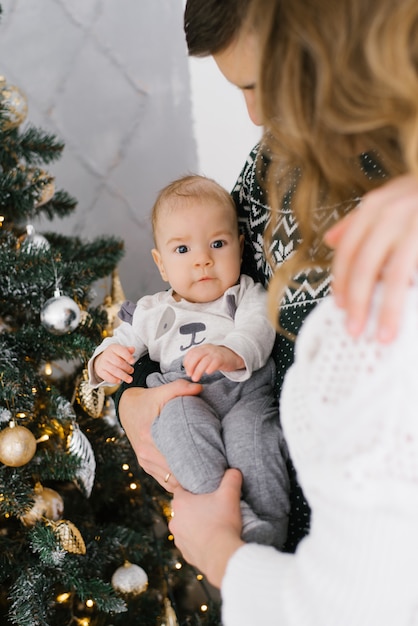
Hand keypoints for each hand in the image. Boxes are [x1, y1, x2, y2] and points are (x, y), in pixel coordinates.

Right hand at [94, 345, 134, 383]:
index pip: (121, 351)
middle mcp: (107, 355)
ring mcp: (103, 363)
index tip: (133, 361)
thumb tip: (132, 349)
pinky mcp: (100, 371)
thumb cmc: (115, 355)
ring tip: (129, 379)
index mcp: (113, 348)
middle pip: (118, 362)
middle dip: (126, 368)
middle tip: (131, 371)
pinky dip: (114, 380)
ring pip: (114, 370)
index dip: (128, 357)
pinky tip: (119, 381)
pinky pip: (107, 376)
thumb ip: (128, 350)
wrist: (102, 359)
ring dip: (123, 376)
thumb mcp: (121, 350)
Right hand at [118, 379, 201, 489]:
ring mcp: (144, 461)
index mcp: (149, 436)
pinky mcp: (145, 464)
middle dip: (193, 477)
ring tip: (205, 480)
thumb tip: (199, 388)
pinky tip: (191, 480)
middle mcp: (145, 453)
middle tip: (214, 476)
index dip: (193, 466)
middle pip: (174, 475)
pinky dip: (177, 482)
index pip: (175, 459)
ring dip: (185, 482)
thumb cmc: (147, 400)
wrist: (127, 408)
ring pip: (169, 482)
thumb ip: (180, 388)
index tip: (211, 465)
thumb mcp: (161, 391)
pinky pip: (163, 481)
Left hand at [169, 469, 243, 587]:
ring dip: (196, 526)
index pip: (181, 490)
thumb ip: (231, 478)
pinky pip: (191, 544)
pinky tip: (213, 541)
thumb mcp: (230, 495)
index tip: (203, 490)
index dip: (192, 489)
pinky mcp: (186, 555)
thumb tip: (234, 470)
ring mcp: (179, 539)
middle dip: (195, 508)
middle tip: (212, 507)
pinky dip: (199, 542)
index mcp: (181, 503)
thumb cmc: (223, 522)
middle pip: (183, 509)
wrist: (222, 556)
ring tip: (214, 526)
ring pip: (186, 528)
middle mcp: (175, 521)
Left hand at [183, 344, 244, 380]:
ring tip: (195, 379)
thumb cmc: (217, 358)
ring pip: (204, 361)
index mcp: (202, 348)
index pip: (191, 353)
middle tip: (190, 376)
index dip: (187, 362)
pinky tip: (208, 373)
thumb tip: (188, 371)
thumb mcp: (206, 357)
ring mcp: (215, 353)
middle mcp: (208, 349)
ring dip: (198, 370)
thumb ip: (197, 361)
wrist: (234, 356)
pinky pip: (215, 362)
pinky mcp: (222, 359)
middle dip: (190, 366)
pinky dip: (210, 368)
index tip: (188, 372)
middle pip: (196, 356)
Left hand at [324, 174, 417, 341]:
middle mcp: (393, 212)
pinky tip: (410, 313)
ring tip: (384, 334)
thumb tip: (330, 240)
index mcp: (376, 206)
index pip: (348, 250)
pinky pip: (414, 272)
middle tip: (355, 329)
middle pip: (364, 265)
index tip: (341, 306)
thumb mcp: (390, 198)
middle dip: (358, 302)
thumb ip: (359, 220)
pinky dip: (410, 295)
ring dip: (388, 309)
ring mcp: (416, 224)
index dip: (342, 282)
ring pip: (395, 276)